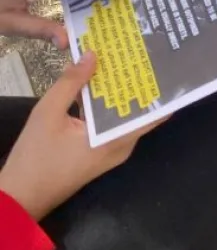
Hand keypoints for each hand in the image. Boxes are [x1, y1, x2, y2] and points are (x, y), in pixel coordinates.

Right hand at [0, 53, 161, 221]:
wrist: (17, 198)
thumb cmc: (35, 158)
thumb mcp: (48, 113)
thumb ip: (71, 83)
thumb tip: (93, 55)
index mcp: (116, 140)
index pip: (153, 114)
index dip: (161, 89)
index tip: (165, 64)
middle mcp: (120, 146)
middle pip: (138, 110)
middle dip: (138, 82)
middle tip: (142, 51)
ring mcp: (110, 150)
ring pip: (122, 115)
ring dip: (119, 91)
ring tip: (124, 58)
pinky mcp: (98, 151)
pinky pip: (109, 123)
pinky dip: (105, 104)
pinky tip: (99, 82)